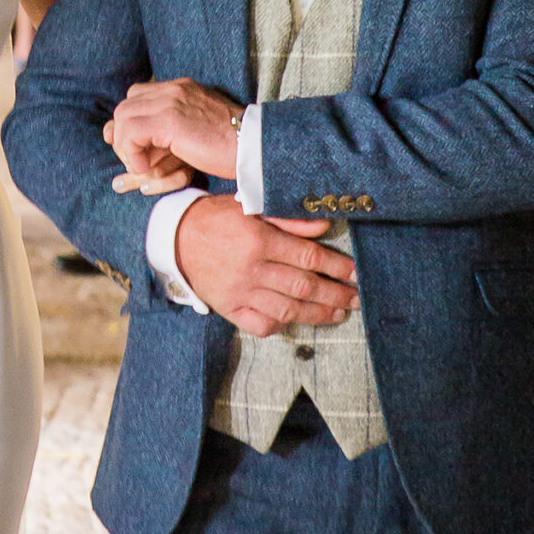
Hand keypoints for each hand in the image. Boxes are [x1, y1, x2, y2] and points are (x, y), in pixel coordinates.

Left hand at [108, 79, 242, 187]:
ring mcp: (171, 102)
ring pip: (123, 117)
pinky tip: (146, 169)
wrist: (256, 147)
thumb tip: (142, 140)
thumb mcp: (197, 131)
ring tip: (141, 167)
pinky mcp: (169, 121)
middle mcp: (174, 89)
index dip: (130, 122)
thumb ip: (170, 130)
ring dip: (125, 146)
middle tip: (135, 160)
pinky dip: (131, 153)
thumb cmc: (231, 146)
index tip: (132, 146)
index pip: (138, 96)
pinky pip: (131, 133)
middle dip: (122, 135)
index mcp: (182, 89)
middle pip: (127, 105)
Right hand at [172, 194, 356, 338]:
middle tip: (356, 299)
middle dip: (335, 295)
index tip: (355, 273)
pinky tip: (295, 323)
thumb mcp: (250, 206)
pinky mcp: (228, 308)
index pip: (308, 257)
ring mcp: (240, 292)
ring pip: (287, 310)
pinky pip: (260, 325)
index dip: (336, 267)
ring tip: (338, 313)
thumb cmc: (217, 218)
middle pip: (303, 287)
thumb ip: (288, 219)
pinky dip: (280, 327)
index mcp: (259, 239)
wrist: (176, 238)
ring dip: (318, 314)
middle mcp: (251, 269)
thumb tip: (323, 227)